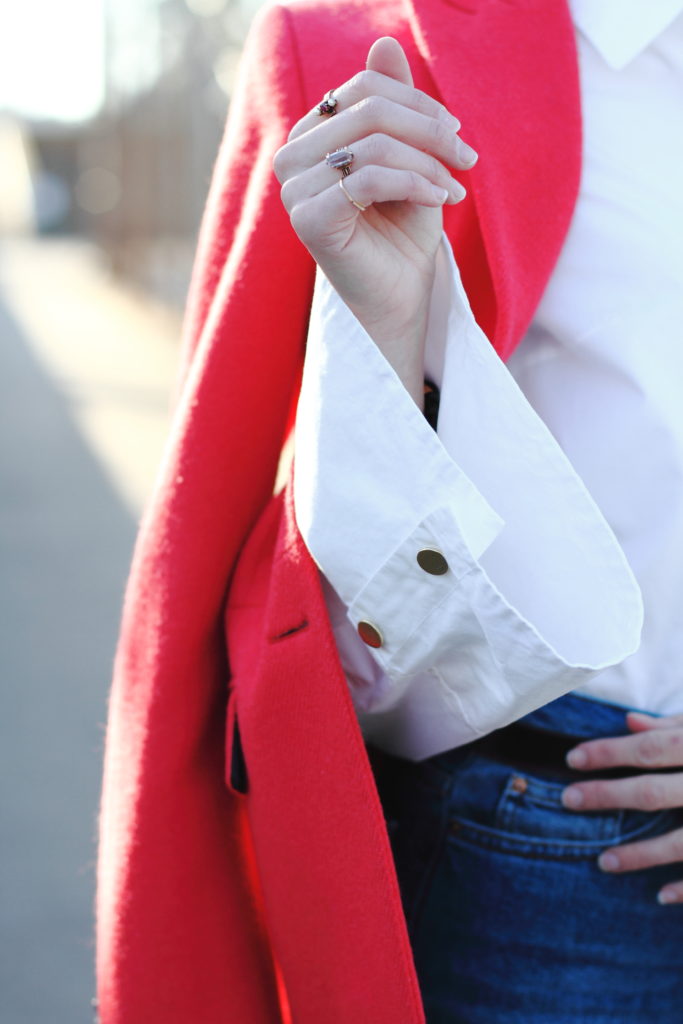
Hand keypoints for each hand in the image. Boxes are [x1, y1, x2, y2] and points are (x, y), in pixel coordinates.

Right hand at [273, 37, 476, 404]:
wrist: (400, 298)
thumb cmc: (403, 232)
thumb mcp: (410, 159)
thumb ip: (396, 105)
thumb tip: (384, 42)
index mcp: (311, 137)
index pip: (364, 91)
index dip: (418, 104)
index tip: (458, 135)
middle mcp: (292, 159)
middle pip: (368, 110)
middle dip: (430, 130)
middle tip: (467, 157)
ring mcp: (293, 190)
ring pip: (371, 143)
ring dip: (429, 163)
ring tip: (454, 191)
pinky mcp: (308, 220)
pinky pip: (368, 178)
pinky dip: (415, 185)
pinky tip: (439, 202)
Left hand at [561, 711, 682, 903]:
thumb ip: (675, 726)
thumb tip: (628, 722)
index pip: (648, 749)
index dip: (608, 753)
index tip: (571, 759)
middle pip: (654, 792)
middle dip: (607, 796)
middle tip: (568, 799)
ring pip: (681, 842)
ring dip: (640, 855)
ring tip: (604, 862)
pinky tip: (660, 896)